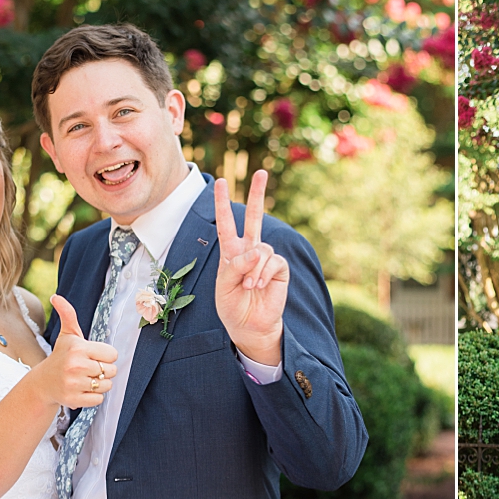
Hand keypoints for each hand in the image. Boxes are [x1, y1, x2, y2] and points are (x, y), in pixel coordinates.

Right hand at [38, 295, 118, 408]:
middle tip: (88, 369)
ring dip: (100, 384)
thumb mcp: (67, 335)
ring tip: (85, 379)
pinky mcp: (74, 400)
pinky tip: (81, 389)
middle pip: (112, 371)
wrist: (44, 382)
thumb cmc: (61, 356)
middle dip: (103, 370)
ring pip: (107, 386)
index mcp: (78, 348)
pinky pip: (99, 399)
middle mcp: (75, 365)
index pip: (112, 354)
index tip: (92, 356)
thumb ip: (68, 315)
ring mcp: (74, 384)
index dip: (105, 356)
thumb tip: (56, 297)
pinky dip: (93, 396)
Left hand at [215, 169, 287, 365]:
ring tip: (248, 288)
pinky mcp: (279, 269)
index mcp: (231, 251)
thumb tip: (257, 251)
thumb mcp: (223, 286)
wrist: (250, 326)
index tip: (219, 181)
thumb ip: (235, 266)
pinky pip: (272, 262)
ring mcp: (266, 258)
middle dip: (257, 194)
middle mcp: (249, 250)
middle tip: (261, 172)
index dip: (222, 202)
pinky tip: (258, 287)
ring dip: (253, 270)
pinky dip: (263, 274)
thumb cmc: (232, 306)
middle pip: (255, 216)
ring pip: (261, 250)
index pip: (226, 222)